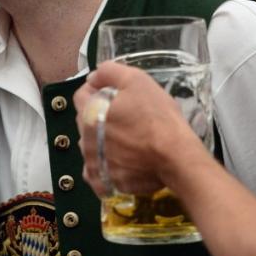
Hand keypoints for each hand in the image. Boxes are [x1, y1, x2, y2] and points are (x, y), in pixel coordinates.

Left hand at [73, 61, 205, 196]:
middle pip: (85, 121)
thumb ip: (109, 72)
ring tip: (128, 139)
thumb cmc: (157, 116)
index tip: (115, 92)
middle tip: (126, 115)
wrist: (175, 157)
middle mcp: (85, 141)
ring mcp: (94, 164)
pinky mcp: (105, 183)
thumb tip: (93, 77)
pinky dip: (106, 165)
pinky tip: (122, 161)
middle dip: (99, 115)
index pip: (81, 95)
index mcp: (88, 114)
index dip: (97, 89)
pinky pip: (98, 171)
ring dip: (102, 140)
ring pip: (91, 146)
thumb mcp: (136, 80)